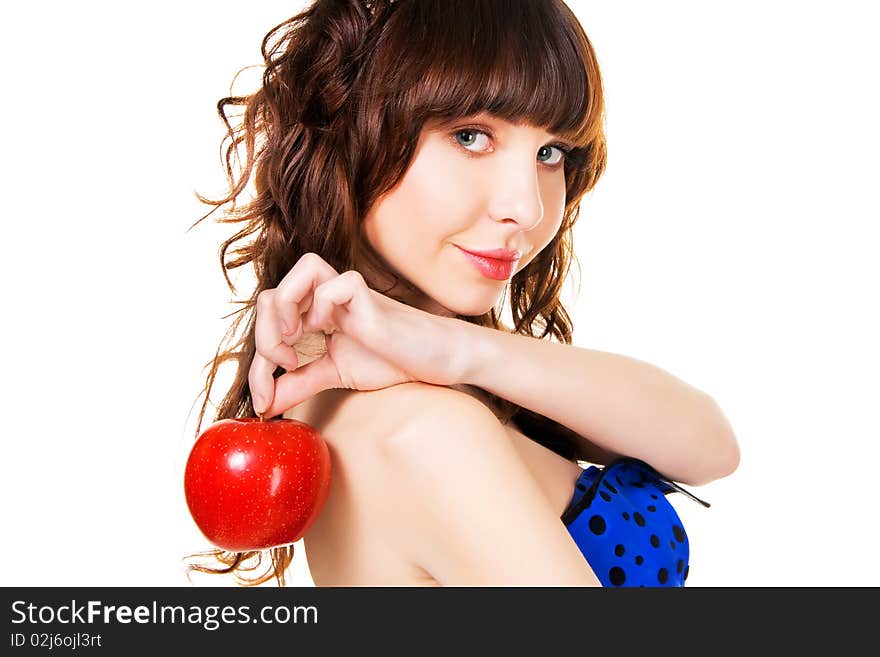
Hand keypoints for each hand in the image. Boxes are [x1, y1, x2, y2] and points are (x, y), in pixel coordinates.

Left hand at [248, 252, 460, 416]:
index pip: (270, 321)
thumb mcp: (334, 375)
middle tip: (283, 366)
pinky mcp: (368, 297)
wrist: (435, 361)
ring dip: (285, 309)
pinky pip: (334, 283)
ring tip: (295, 341)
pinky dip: (320, 306)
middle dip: (264, 334)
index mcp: (316, 310)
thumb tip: (263, 406)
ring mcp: (348, 292)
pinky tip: (326, 332)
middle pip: (274, 291)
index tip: (263, 401)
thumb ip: (299, 384)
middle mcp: (328, 295)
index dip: (258, 364)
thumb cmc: (391, 361)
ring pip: (302, 269)